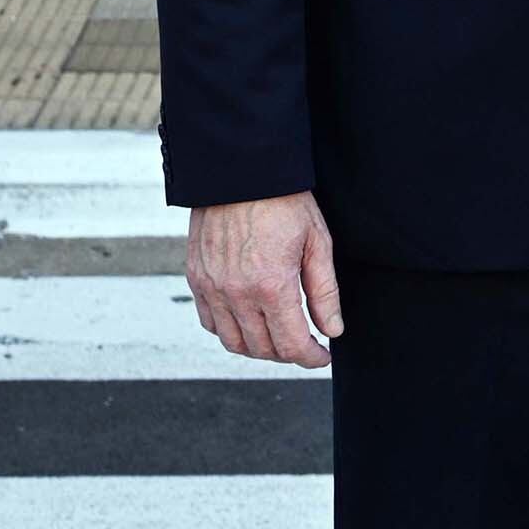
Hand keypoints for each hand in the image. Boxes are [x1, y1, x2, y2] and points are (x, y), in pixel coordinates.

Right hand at [186, 191, 340, 368]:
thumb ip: (325, 292)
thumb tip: (332, 330)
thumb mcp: (317, 241)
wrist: (241, 169)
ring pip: (233, 342)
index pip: (292, 345)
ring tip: (277, 335)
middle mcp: (237, 293)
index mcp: (272, 285)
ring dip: (258, 348)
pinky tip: (248, 319)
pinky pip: (210, 322)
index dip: (311, 358)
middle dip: (288, 353)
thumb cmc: (283, 201)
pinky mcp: (196, 277)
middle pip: (262, 349)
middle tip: (304, 342)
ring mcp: (212, 287)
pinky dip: (229, 330)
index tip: (322, 356)